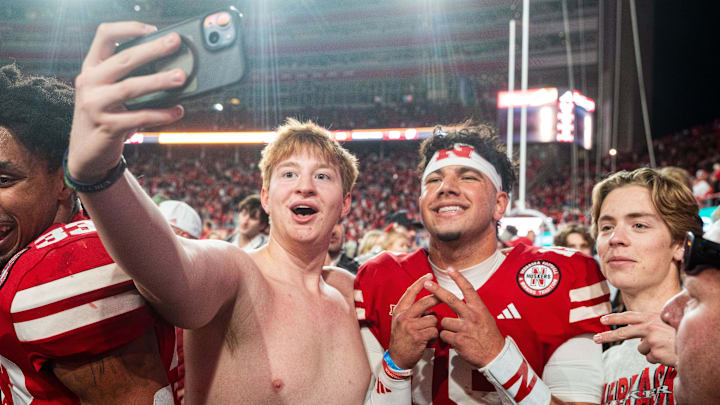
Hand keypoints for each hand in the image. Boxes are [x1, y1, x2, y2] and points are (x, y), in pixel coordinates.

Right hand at [68, 22, 186, 182]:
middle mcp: (89, 83)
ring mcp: (95, 105)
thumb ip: (128, 77)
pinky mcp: (107, 126)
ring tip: (181, 77)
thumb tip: (169, 67)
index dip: (128, 28)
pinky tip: (178, 111)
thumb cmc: (105, 116)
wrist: (86, 153)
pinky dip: (161, 114)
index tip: (152, 29)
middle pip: (123, 59)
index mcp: (91, 68)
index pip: (104, 36)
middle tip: (175, 43)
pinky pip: (140, 117)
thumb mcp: (108, 92)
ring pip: (130, 87)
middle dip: (152, 49)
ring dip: (159, 81)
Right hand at [388, 274, 439, 368]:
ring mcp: (410, 326)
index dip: (420, 282)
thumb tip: (429, 304)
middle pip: (424, 302)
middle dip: (436, 299)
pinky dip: (435, 335)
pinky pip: (434, 330)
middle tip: (443, 297)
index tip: (429, 275)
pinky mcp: (418, 336)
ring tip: (428, 331)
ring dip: (434, 325)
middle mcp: (404, 316)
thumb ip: (412, 311)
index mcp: (400, 311)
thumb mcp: (401, 321)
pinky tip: (429, 339)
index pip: (410, 292)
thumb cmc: (402, 339)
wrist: (397, 357)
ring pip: (433, 318)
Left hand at [423, 269, 504, 367]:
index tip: (450, 269)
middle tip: (427, 284)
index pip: (468, 289)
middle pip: (451, 299)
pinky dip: (447, 338)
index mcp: (479, 309)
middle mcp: (471, 316)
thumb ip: (473, 308)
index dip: (458, 278)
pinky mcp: (459, 340)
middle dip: (437, 290)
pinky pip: (444, 335)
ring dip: (446, 328)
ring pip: (444, 322)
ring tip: (457, 333)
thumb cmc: (489, 337)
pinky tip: (456, 341)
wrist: (495, 356)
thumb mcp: (485, 317)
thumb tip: (461, 301)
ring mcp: (465, 328)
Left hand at [593, 311, 676, 366]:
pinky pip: (651, 358)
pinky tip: (667, 354)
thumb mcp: (664, 324)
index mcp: (651, 318)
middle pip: (623, 333)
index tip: (602, 319)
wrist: (694, 344)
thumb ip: (649, 326)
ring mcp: (651, 340)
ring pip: (641, 349)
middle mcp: (649, 327)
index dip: (615, 318)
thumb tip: (637, 340)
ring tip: (664, 348)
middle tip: (595, 339)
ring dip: (651, 351)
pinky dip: (658, 358)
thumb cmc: (679, 334)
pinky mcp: (655, 352)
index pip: (629, 316)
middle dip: (607, 336)